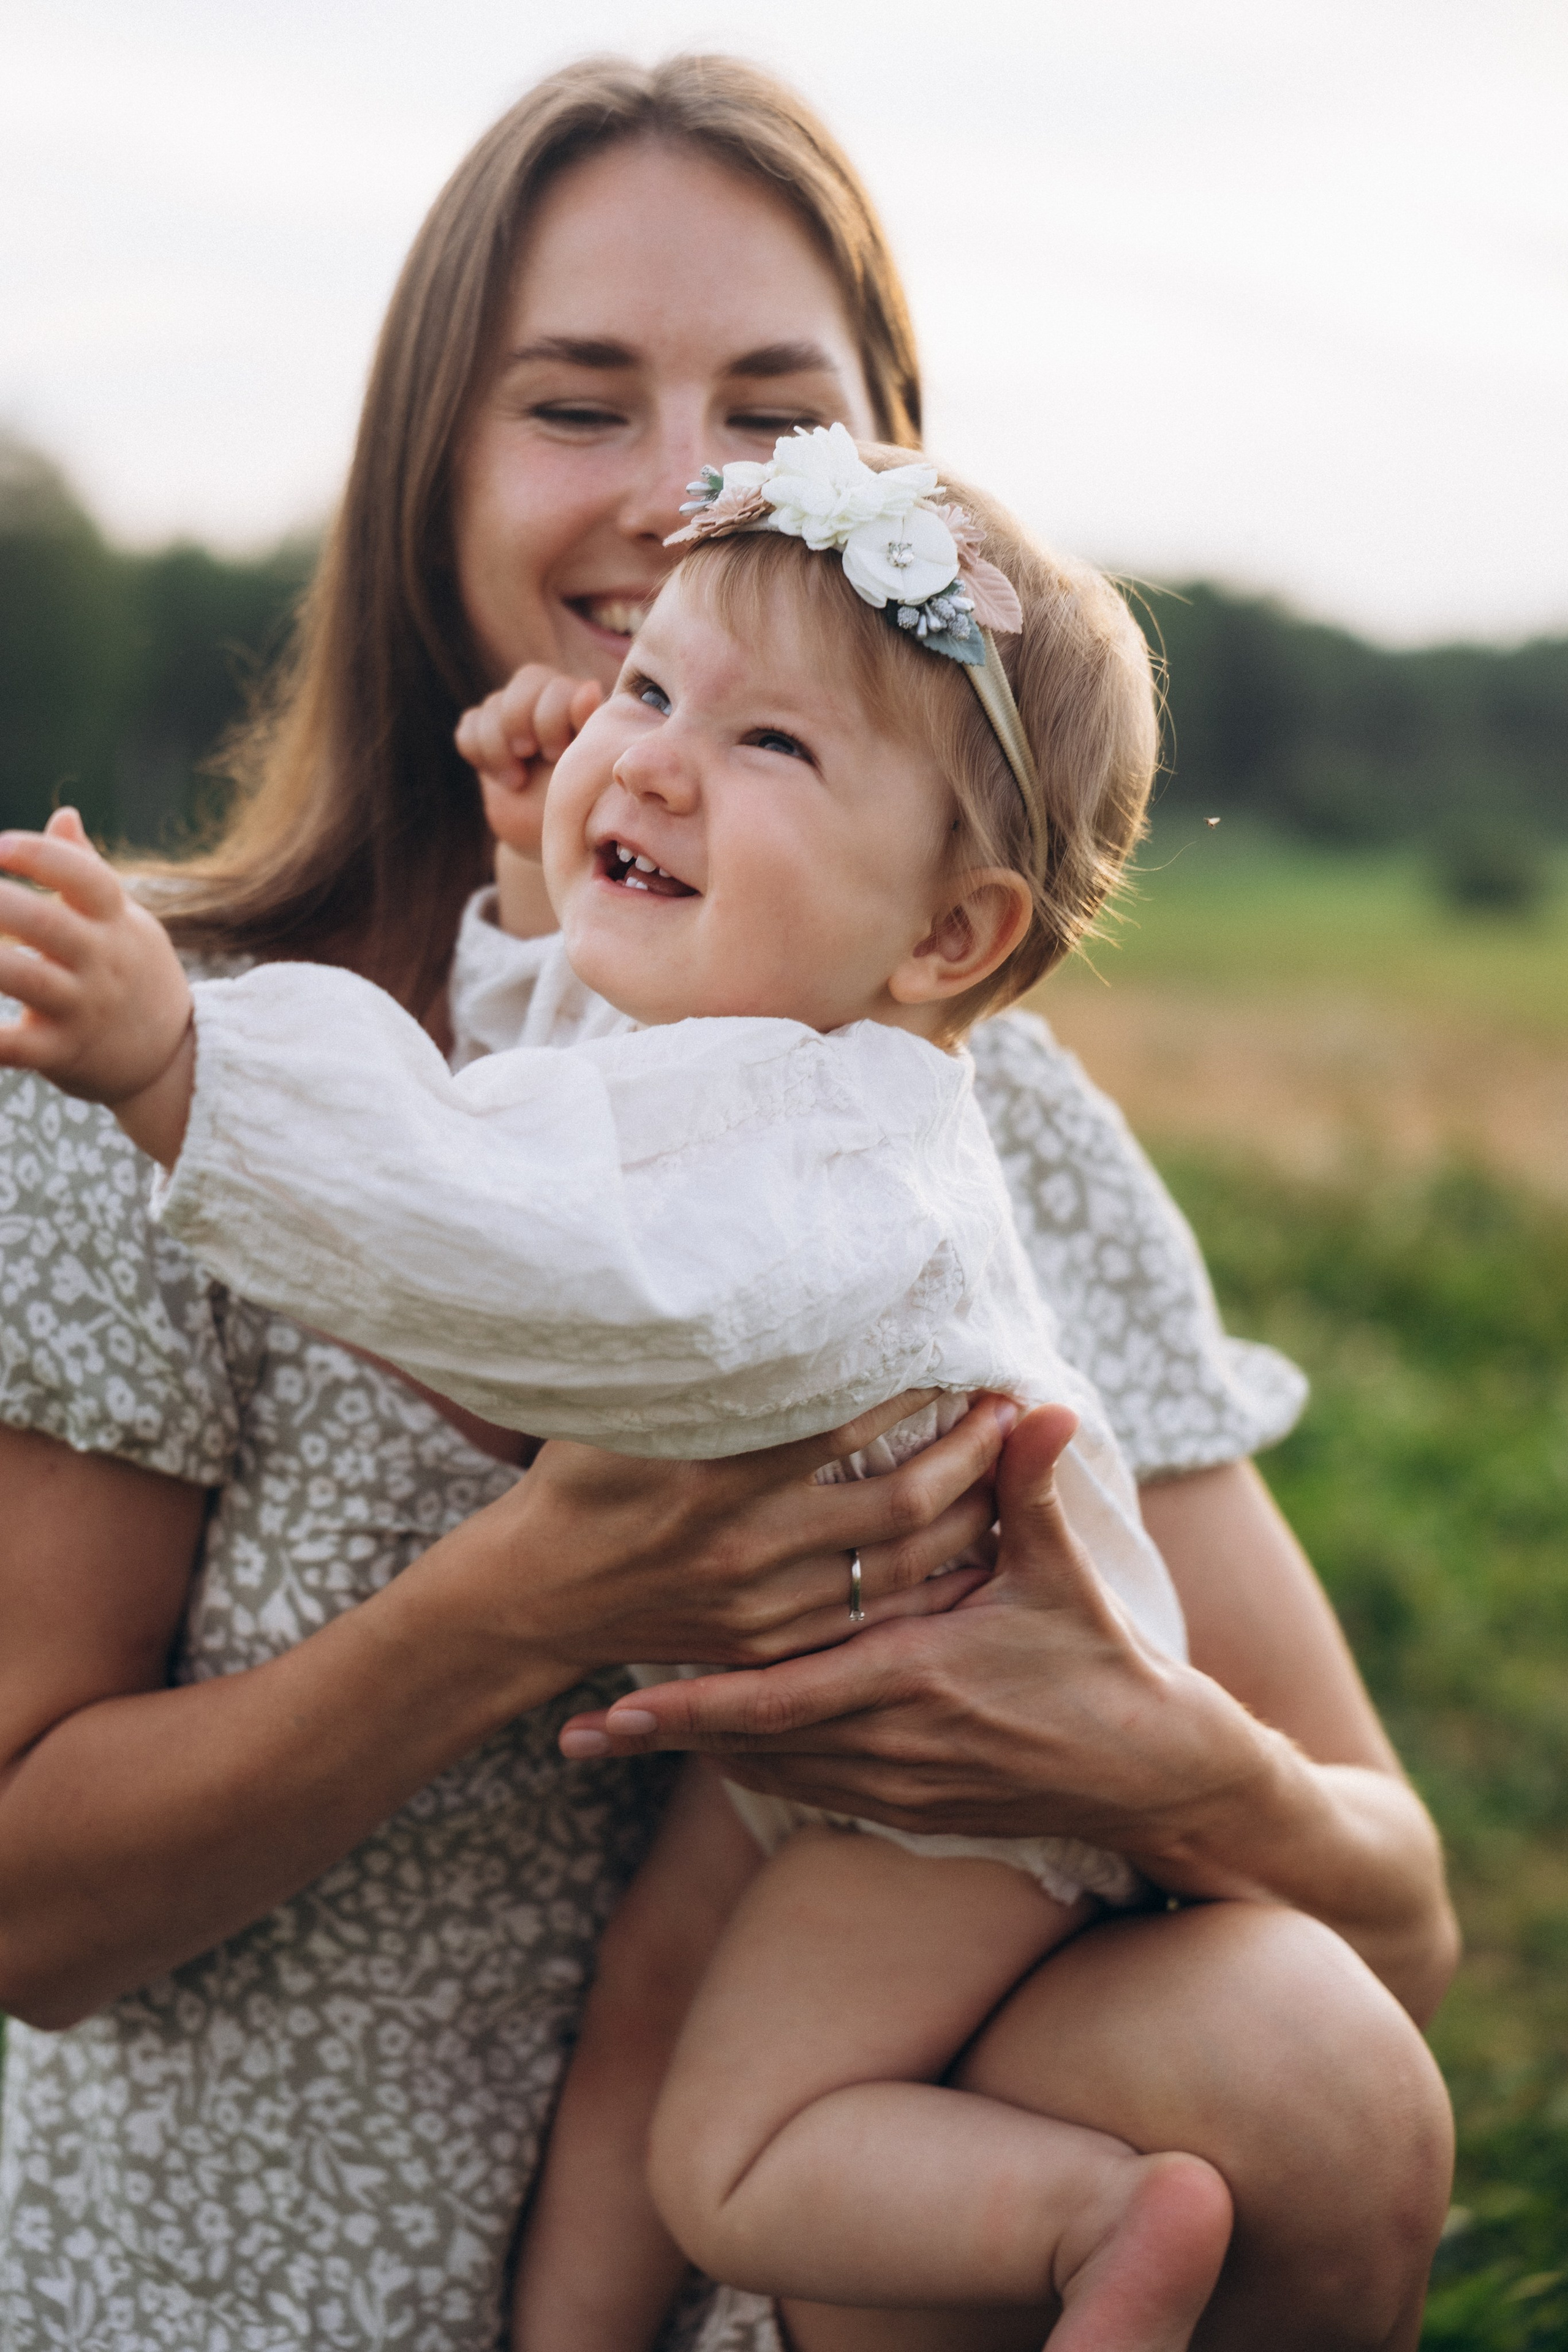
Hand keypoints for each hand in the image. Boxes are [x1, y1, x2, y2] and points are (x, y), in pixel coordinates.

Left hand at [0, 810, 194, 1157]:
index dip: (39, 856)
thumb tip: (63, 814)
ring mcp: (83, 1008)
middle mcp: (101, 962)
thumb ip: (87, 871)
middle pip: (48, 924)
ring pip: (27, 978)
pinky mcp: (63, 1052)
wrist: (174, 1060)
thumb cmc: (135, 976)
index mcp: (114, 922)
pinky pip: (16, 1046)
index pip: (84, 877)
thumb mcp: (125, 922)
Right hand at [455, 664, 603, 856]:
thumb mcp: (589, 772)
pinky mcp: (488, 738)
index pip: (556, 686)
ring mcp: (516, 719)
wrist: (554, 840)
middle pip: (525, 681)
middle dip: (521, 722)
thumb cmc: (585, 808)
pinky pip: (468, 726)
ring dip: (498, 746)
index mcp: (583, 706)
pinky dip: (478, 752)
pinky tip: (501, 777)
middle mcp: (551, 703)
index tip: (556, 755)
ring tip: (516, 780)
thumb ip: (589, 727)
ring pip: (492, 705)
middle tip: (529, 755)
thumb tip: (589, 687)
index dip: (550, 718)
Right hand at [497, 1391, 1019, 1692]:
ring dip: (968, 1514)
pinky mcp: (771, 1646)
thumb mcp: (618, 1410)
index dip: (915, 1390)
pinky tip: (967, 1548)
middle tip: (1010, 1407)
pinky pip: (876, 1616)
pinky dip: (931, 1581)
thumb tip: (752, 1299)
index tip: (958, 1354)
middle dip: (969, 1452)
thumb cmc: (577, 1481)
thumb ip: (692, 1369)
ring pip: (903, 1564)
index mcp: (714, 1478)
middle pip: (899, 1499)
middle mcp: (749, 1546)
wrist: (535, 1597)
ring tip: (1006, 1465)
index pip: (846, 1425)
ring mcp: (765, 1606)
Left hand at [558, 1405, 1264, 1867]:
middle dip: (665, 1737)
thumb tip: (1030, 1401)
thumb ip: (1029, 1488)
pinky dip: (757, 1767)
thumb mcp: (1063, 1575)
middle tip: (577, 1731)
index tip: (617, 1699)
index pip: (778, 1700)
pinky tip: (713, 1748)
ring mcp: (898, 1788)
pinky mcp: (911, 1811)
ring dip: (700, 1755)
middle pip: (752, 1747)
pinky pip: (811, 1789)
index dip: (693, 1705)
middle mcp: (892, 1745)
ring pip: (773, 1772)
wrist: (1150, 1774)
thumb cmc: (1102, 1664)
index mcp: (915, 1680)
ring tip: (617, 1739)